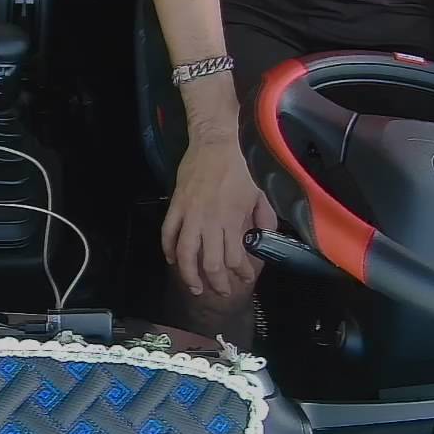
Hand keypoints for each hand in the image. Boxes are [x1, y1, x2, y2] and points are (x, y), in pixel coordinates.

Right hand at [162, 135, 277, 295]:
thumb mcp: (259, 192)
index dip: (240, 272)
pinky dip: (169, 250)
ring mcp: (190, 215)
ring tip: (195, 287)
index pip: (234, 257)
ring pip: (185, 254)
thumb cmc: (241, 166)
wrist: (216, 142)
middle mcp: (210, 222)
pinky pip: (168, 234)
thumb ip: (263, 217)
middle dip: (216, 283)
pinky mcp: (176, 206)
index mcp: (232, 220)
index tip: (244, 278)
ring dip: (189, 275)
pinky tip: (173, 261)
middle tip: (220, 292)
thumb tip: (265, 236)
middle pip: (210, 264)